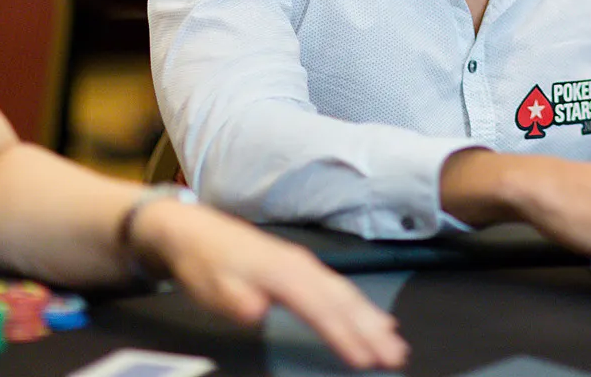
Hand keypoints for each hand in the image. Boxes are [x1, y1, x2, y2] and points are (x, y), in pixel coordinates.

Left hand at [132, 199, 406, 370]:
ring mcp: (305, 265)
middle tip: (395, 356)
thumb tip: (258, 311)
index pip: (320, 309)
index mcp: (283, 273)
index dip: (344, 335)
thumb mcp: (211, 284)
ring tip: (395, 343)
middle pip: (344, 301)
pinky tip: (375, 317)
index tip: (364, 360)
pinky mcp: (303, 268)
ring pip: (347, 294)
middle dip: (372, 330)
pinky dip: (362, 305)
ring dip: (373, 319)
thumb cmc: (205, 262)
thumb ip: (237, 299)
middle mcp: (302, 266)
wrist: (195, 231)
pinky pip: (340, 288)